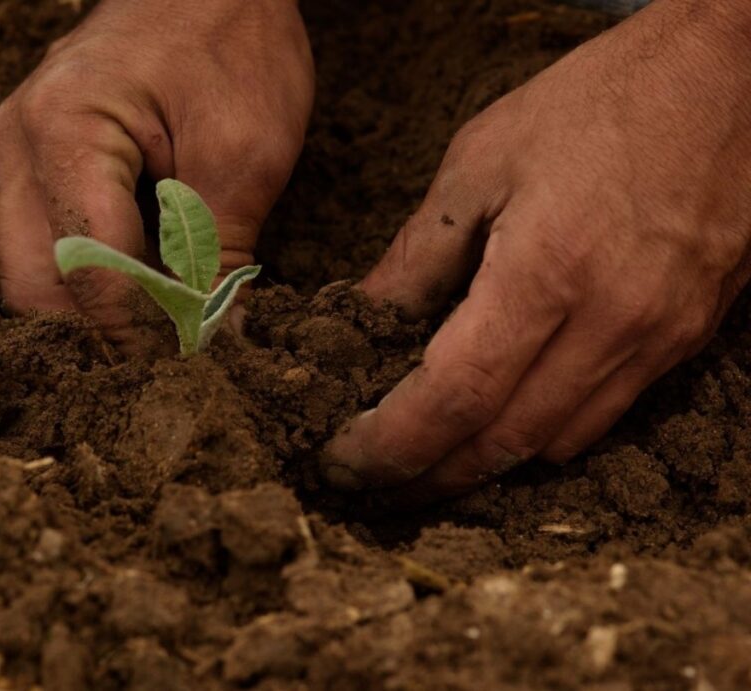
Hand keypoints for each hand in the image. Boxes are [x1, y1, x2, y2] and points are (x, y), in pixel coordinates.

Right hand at [0, 0, 312, 349]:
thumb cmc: (232, 40)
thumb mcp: (245, 154)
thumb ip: (217, 257)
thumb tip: (208, 341)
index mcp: (65, 134)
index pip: (89, 274)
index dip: (138, 338)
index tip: (184, 378)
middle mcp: (20, 145)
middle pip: (33, 287)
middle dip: (95, 340)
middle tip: (162, 373)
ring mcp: (20, 150)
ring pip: (33, 272)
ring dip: (92, 315)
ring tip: (158, 341)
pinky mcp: (40, 158)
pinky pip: (48, 242)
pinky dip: (92, 281)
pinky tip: (144, 296)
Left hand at [322, 1, 750, 503]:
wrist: (732, 76)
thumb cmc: (597, 103)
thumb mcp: (480, 162)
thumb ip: (418, 256)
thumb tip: (362, 319)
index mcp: (545, 271)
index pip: (455, 398)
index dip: (391, 444)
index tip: (343, 462)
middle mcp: (610, 322)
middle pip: (503, 442)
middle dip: (428, 476)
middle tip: (372, 482)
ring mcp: (658, 338)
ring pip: (555, 444)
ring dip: (484, 466)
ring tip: (425, 458)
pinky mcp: (687, 339)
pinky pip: (604, 417)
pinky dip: (541, 436)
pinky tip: (501, 421)